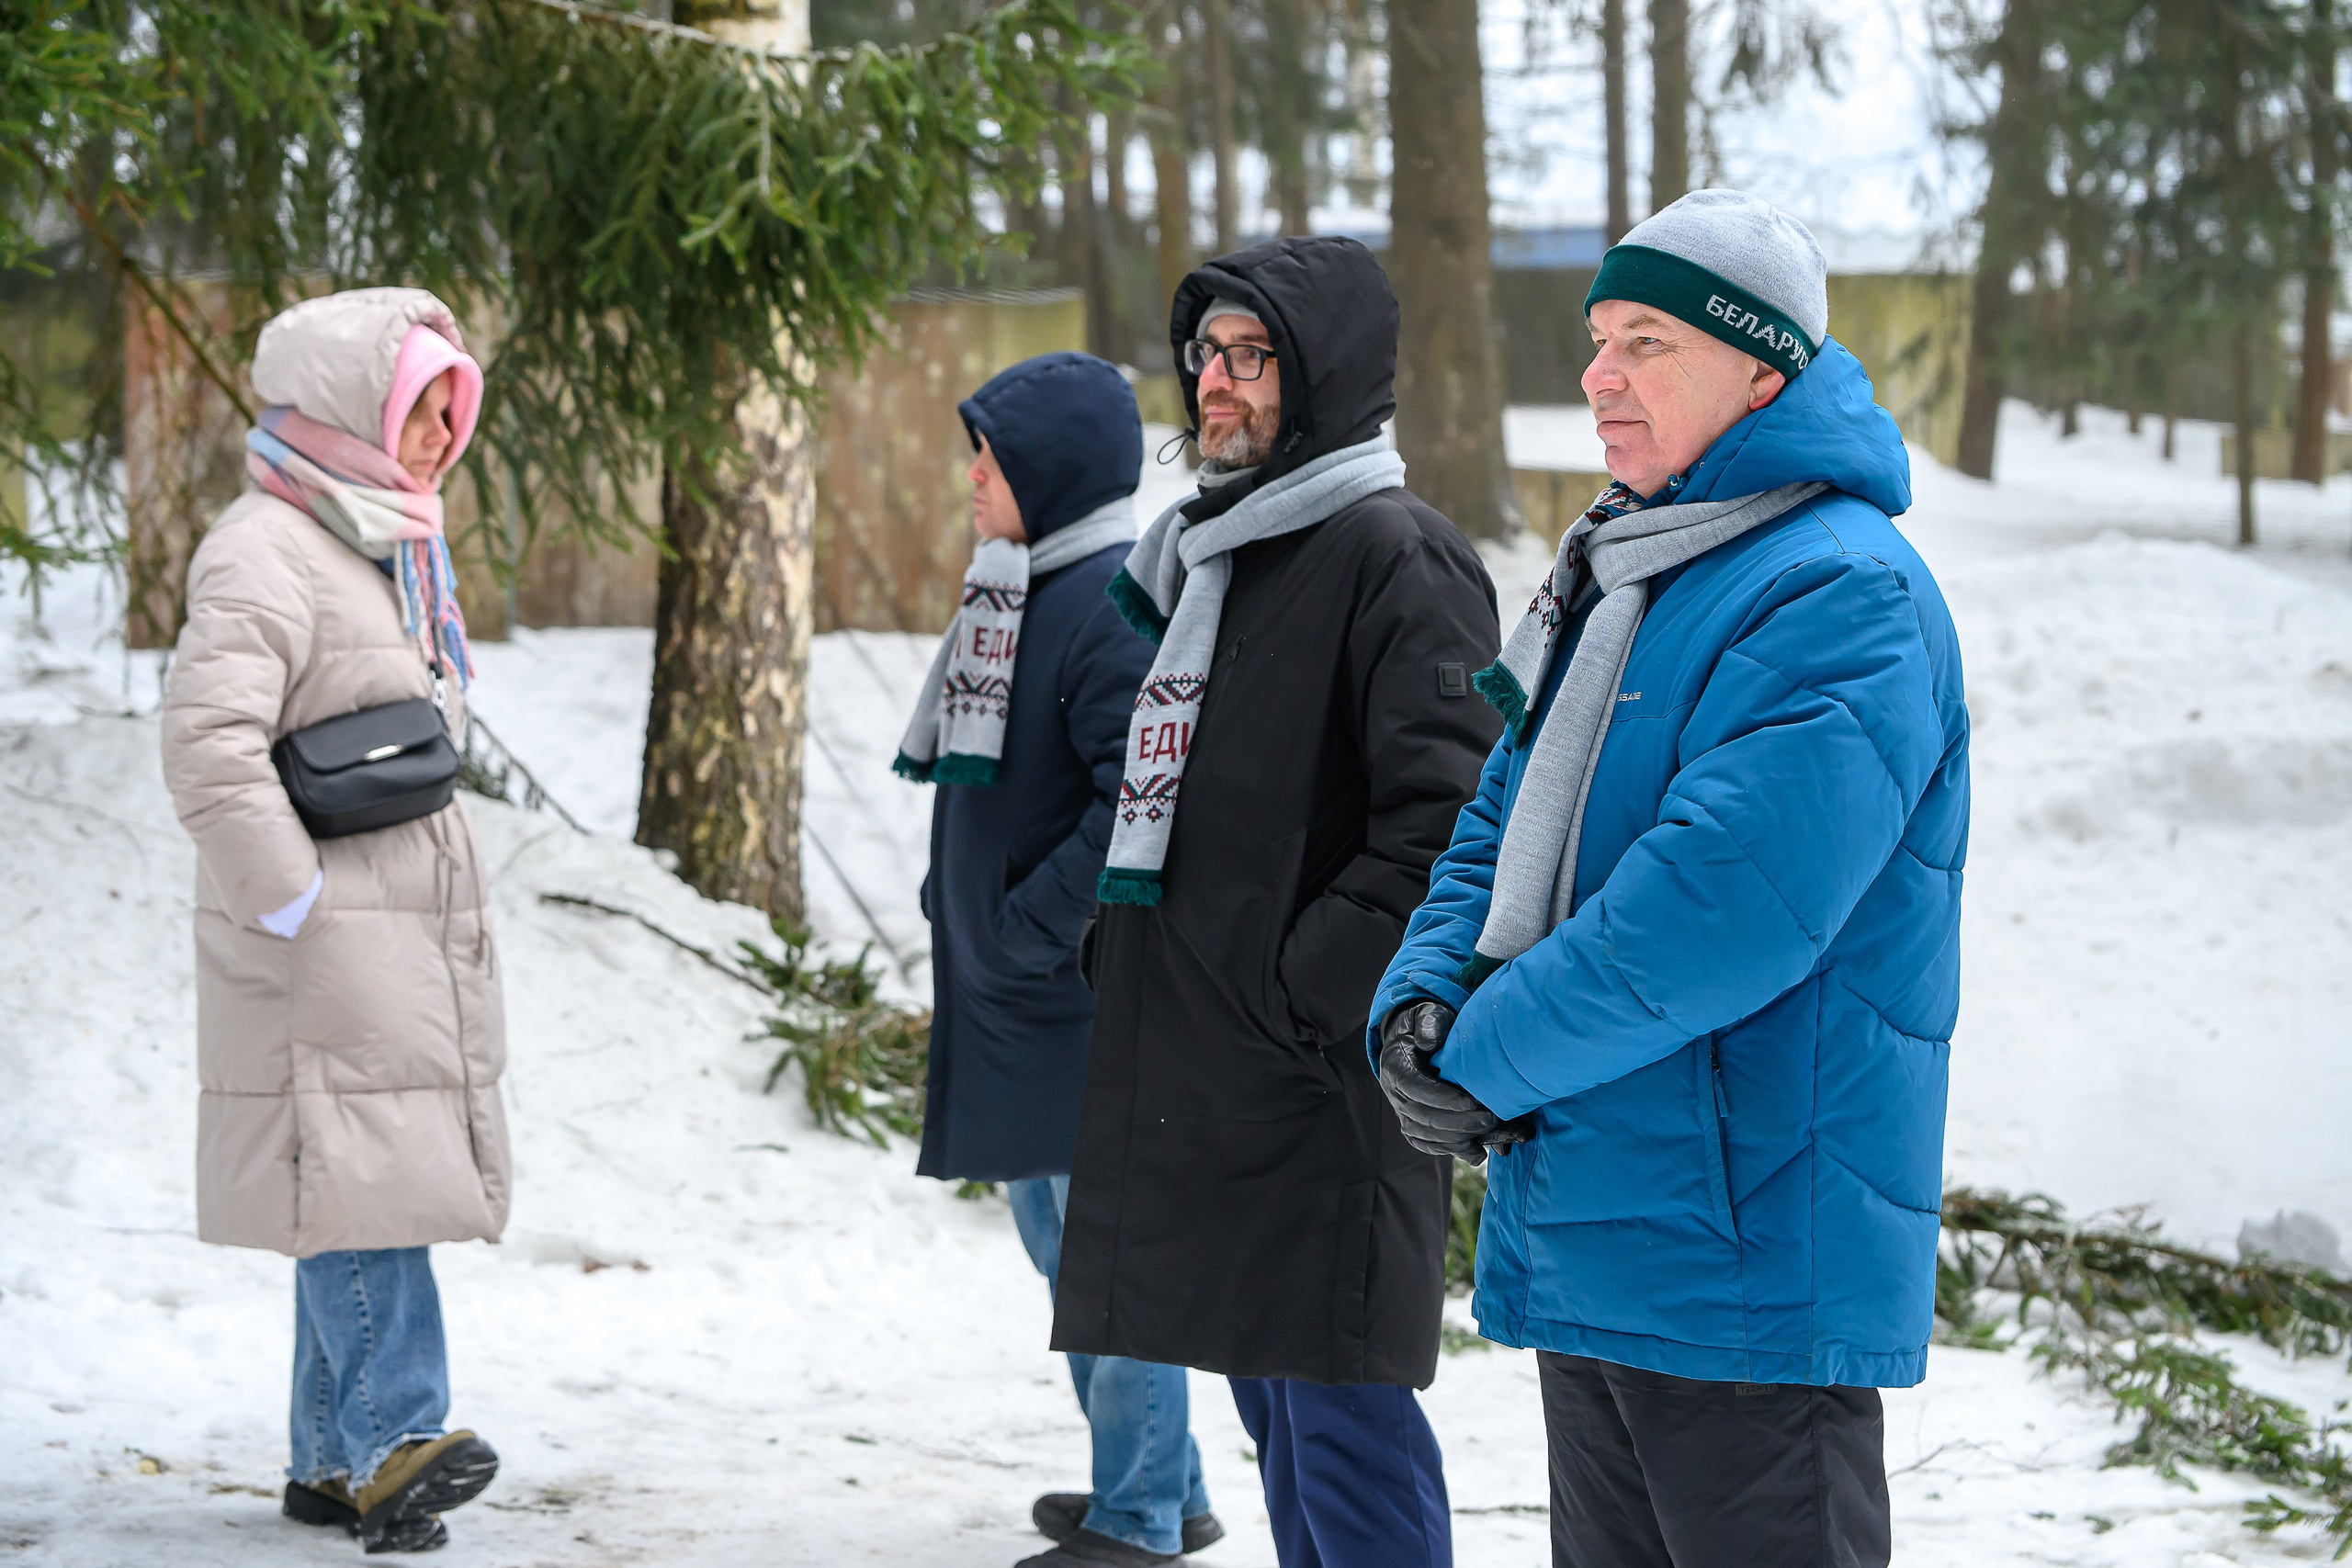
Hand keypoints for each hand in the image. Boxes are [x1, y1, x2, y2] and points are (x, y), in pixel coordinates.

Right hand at [1376, 1001, 1535, 1163]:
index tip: (1472, 1102)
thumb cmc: (1427, 1024)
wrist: (1417, 1038)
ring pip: (1425, 1135)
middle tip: (1490, 1120)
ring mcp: (1402, 1111)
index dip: (1442, 1098)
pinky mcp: (1413, 1124)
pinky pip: (1428, 1144)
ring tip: (1489, 1135)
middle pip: (1422, 1116)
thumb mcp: (1429, 1014)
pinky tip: (1477, 1153)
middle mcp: (1394, 1092)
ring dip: (1458, 1140)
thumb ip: (1430, 1023)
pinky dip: (1452, 1150)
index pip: (1415, 1087)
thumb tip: (1430, 1042)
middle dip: (1458, 1122)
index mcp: (1395, 1065)